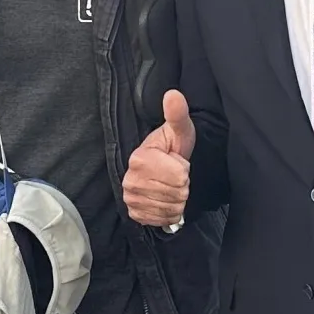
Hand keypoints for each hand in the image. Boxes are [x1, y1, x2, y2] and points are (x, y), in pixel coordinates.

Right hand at [123, 90, 195, 227]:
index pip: (180, 175)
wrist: (160, 168)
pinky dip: (170, 212)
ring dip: (178, 199)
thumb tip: (173, 94)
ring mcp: (131, 199)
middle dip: (182, 185)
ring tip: (170, 186)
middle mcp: (130, 180)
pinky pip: (164, 219)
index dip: (183, 169)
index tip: (174, 161)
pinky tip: (165, 200)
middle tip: (173, 176)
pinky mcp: (135, 213)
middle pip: (178, 193)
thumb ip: (177, 113)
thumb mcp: (179, 130)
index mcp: (139, 158)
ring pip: (172, 208)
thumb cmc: (172, 148)